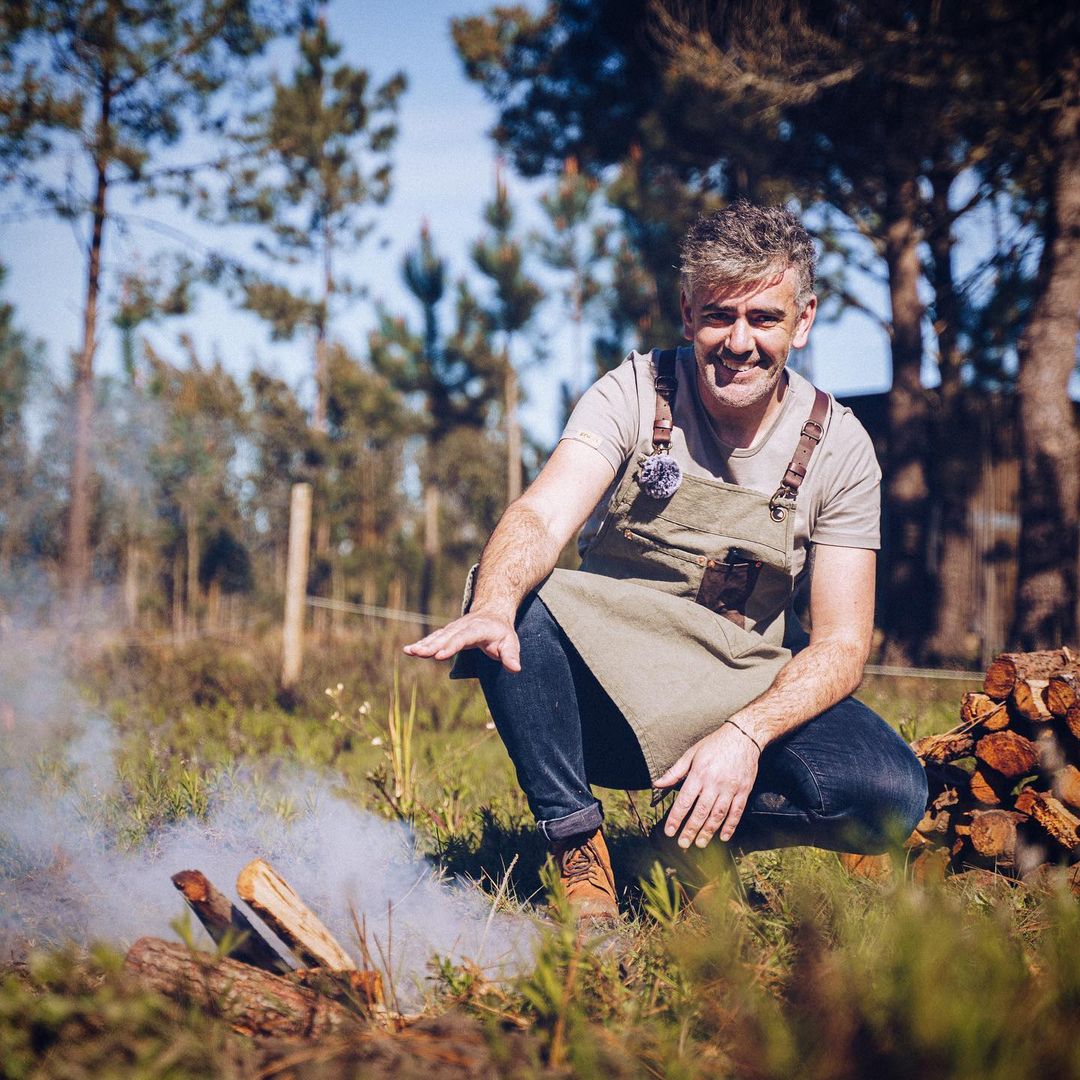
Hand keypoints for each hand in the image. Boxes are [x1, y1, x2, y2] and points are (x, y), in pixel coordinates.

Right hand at [403, 609, 520, 671]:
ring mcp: (453, 629)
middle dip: (432, 645)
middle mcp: (462, 627)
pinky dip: (422, 644)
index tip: (439, 655)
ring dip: (423, 644)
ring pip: (437, 636)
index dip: (451, 646)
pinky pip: (434, 638)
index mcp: (478, 628)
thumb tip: (515, 669)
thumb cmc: (501, 632)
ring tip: (409, 651)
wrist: (491, 613)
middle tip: (418, 653)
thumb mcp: (510, 642)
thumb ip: (510, 655)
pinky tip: (409, 651)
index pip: (464, 638)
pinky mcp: (447, 633)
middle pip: (446, 636)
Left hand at [653, 722, 760, 848]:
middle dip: (690, 830)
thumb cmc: (714, 744)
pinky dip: (730, 826)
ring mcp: (731, 788)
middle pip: (701, 811)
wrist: (743, 736)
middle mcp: (715, 783)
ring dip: (708, 831)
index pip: (685, 800)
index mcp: (699, 774)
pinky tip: (723, 837)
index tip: (669, 831)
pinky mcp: (744, 791)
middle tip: (683, 844)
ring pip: (718, 815)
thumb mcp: (691, 753)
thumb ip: (675, 771)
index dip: (676, 818)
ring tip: (700, 844)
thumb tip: (657, 783)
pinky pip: (737, 812)